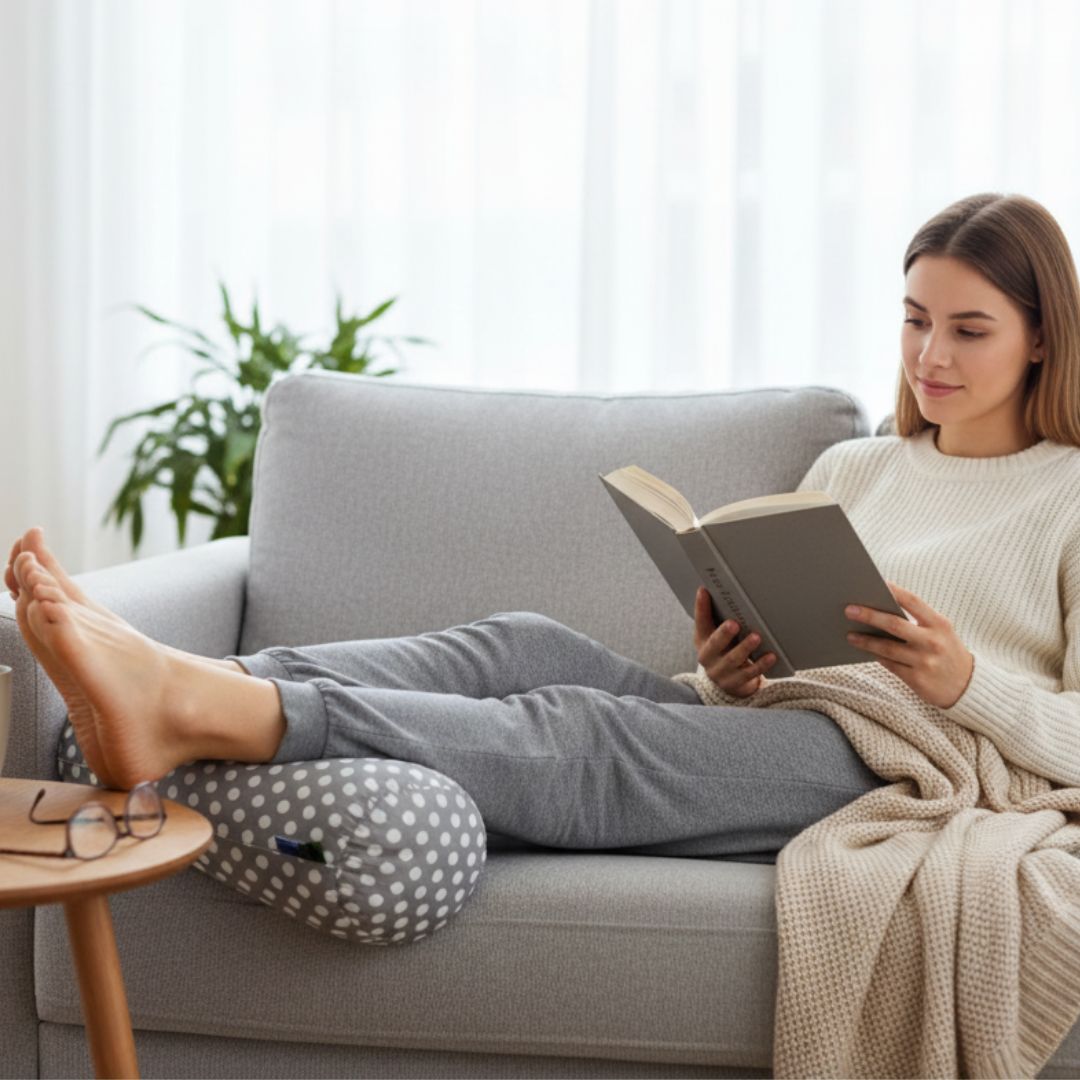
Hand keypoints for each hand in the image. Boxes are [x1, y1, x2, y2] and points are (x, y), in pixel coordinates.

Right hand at [693, 586, 776, 697]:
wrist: (728, 682)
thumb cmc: (725, 651)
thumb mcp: (717, 635)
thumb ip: (718, 618)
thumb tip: (721, 591)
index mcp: (702, 640)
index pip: (700, 622)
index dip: (701, 607)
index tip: (704, 590)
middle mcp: (707, 657)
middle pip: (714, 644)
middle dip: (724, 634)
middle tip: (734, 623)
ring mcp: (720, 673)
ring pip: (733, 660)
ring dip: (745, 648)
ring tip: (756, 637)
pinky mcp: (735, 684)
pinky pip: (749, 674)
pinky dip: (761, 665)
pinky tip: (771, 656)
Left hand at [844, 581, 973, 708]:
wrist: (968, 686)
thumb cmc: (946, 651)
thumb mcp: (940, 632)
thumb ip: (917, 621)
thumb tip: (879, 609)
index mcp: (939, 624)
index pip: (912, 601)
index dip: (892, 591)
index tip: (873, 582)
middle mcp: (933, 642)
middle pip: (894, 624)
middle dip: (869, 616)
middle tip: (849, 610)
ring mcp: (925, 662)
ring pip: (887, 648)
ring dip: (865, 641)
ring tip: (849, 635)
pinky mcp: (917, 680)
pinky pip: (890, 665)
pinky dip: (875, 656)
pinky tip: (864, 650)